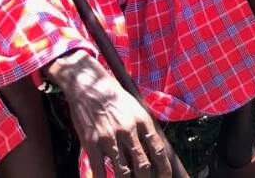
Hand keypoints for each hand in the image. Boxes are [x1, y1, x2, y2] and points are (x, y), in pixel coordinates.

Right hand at [44, 51, 171, 177]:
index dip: (163, 169)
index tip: (164, 177)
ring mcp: (110, 138)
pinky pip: (100, 171)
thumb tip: (154, 150)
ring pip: (123, 172)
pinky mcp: (92, 144)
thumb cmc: (116, 98)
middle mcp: (129, 131)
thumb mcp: (137, 109)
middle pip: (142, 165)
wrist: (90, 86)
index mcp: (143, 121)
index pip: (158, 151)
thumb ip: (145, 128)